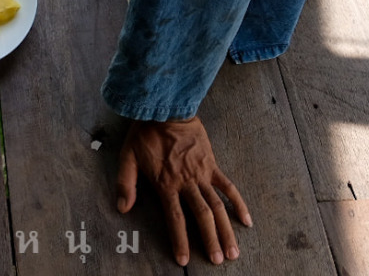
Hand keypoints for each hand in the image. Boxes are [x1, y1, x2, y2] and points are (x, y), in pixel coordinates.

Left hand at [116, 116, 251, 265]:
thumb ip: (126, 183)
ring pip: (217, 206)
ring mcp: (202, 174)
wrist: (167, 108)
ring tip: (233, 251)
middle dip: (210, 241)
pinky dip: (238, 203)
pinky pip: (228, 186)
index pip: (175, 219)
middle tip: (218, 261)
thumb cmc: (146, 133)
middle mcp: (187, 183)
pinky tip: (246, 220)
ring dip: (226, 229)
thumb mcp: (128, 156)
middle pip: (201, 216)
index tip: (185, 260)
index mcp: (167, 184)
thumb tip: (123, 209)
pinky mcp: (212, 165)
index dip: (180, 240)